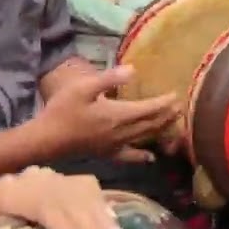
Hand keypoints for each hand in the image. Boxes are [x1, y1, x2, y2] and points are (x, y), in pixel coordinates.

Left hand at [0, 166, 127, 228]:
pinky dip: (106, 209)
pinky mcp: (69, 182)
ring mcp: (56, 180)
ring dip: (103, 220)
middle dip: (92, 227)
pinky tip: (117, 225)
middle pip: (71, 201)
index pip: (45, 205)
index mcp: (13, 190)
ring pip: (85, 196)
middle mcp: (38, 181)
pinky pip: (94, 191)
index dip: (64, 226)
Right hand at [37, 65, 182, 160]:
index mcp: (118, 115)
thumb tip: (133, 70)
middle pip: (151, 124)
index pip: (148, 109)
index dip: (164, 103)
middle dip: (167, 115)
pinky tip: (150, 158)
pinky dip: (142, 156)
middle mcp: (121, 132)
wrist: (47, 139)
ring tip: (173, 124)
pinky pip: (129, 156)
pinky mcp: (106, 153)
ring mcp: (115, 145)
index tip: (176, 95)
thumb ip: (109, 79)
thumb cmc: (63, 110)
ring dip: (160, 130)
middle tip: (181, 107)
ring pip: (144, 138)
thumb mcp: (84, 87)